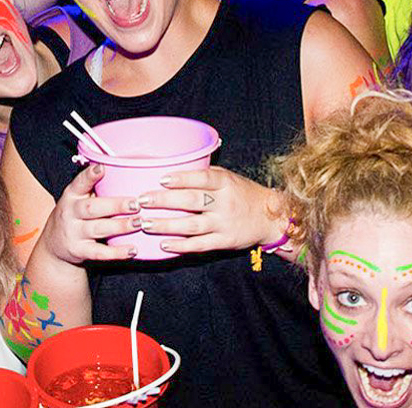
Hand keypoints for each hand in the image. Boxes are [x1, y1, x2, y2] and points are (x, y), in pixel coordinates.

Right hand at [39, 164, 140, 263]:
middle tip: (136, 204)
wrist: (54, 244)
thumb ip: (95, 187)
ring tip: (139, 223)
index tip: (102, 168)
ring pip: (98, 229)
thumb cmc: (75, 215)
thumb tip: (124, 170)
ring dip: (120, 226)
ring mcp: (74, 233)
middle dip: (115, 205)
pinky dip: (117, 252)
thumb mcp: (77, 198)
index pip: (79, 183)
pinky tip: (132, 249)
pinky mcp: (79, 251)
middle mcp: (70, 213)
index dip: (90, 175)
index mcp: (71, 195)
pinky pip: (99, 252)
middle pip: (92, 208)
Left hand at [135, 167, 283, 253]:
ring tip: (146, 223)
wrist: (270, 218)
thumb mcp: (228, 178)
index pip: (202, 178)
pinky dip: (181, 246)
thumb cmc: (242, 194)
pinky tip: (163, 244)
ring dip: (166, 225)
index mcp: (225, 183)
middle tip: (141, 201)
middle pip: (192, 201)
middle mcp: (225, 203)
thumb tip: (173, 166)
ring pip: (192, 225)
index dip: (181, 178)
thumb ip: (205, 174)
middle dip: (164, 201)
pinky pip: (200, 245)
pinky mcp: (225, 241)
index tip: (161, 179)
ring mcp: (224, 224)